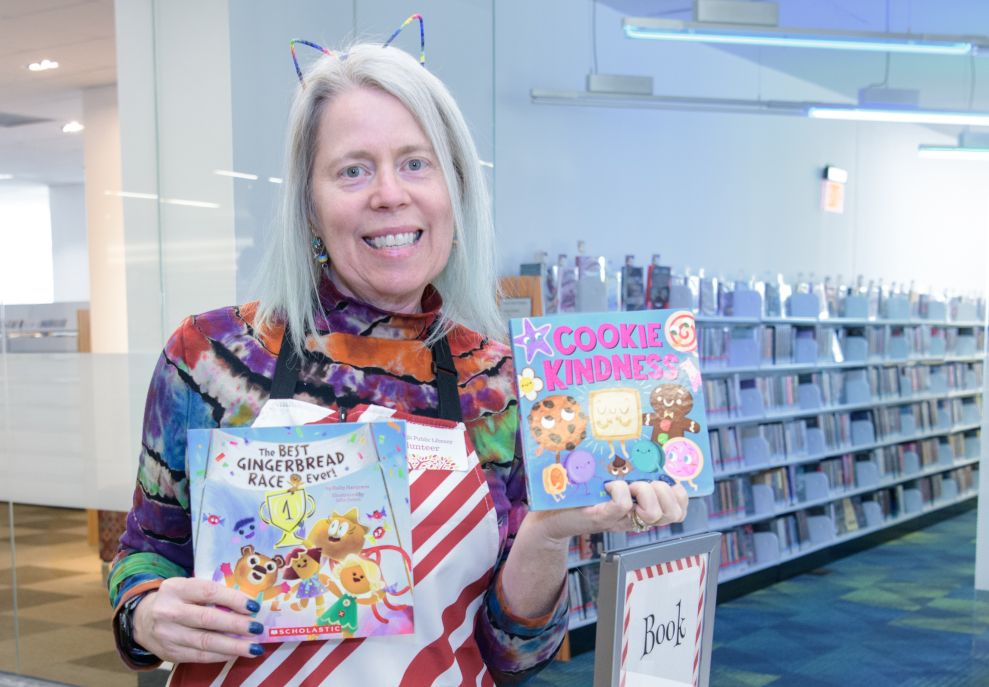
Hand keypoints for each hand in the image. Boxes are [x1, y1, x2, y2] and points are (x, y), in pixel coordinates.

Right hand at [132, 577, 265, 662]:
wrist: (142, 619)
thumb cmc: (177, 599)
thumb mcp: (188, 588)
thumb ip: (212, 593)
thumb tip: (247, 605)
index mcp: (177, 588)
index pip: (208, 592)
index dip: (233, 599)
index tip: (254, 606)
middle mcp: (169, 610)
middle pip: (207, 619)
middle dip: (236, 625)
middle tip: (257, 628)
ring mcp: (167, 634)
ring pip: (204, 642)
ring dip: (233, 646)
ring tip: (254, 648)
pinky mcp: (169, 653)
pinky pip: (199, 656)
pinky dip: (220, 655)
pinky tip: (236, 653)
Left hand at [526, 479, 688, 543]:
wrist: (551, 512)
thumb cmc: (581, 492)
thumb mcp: (611, 476)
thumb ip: (629, 466)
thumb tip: (645, 437)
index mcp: (642, 506)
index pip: (679, 509)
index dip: (681, 495)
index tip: (667, 479)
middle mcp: (635, 515)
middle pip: (673, 513)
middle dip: (665, 492)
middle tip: (643, 482)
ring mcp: (620, 518)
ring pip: (655, 513)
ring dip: (645, 492)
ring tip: (628, 484)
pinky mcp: (601, 517)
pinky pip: (623, 506)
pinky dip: (619, 491)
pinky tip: (609, 485)